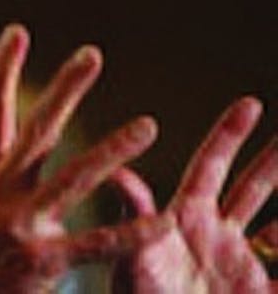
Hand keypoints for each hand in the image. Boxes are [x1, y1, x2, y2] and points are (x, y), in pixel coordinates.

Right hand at [0, 25, 168, 292]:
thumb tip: (11, 133)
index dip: (3, 70)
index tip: (17, 32)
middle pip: (37, 130)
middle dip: (65, 90)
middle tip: (91, 55)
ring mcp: (20, 223)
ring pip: (74, 177)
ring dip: (114, 150)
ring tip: (148, 125)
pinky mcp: (42, 260)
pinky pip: (97, 243)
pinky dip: (132, 232)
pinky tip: (161, 220)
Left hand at [112, 97, 277, 292]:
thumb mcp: (134, 259)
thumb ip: (134, 216)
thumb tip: (116, 172)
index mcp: (186, 217)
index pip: (211, 165)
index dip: (230, 135)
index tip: (250, 103)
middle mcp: (215, 233)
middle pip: (251, 185)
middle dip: (272, 158)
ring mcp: (238, 261)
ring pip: (275, 220)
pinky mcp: (257, 289)